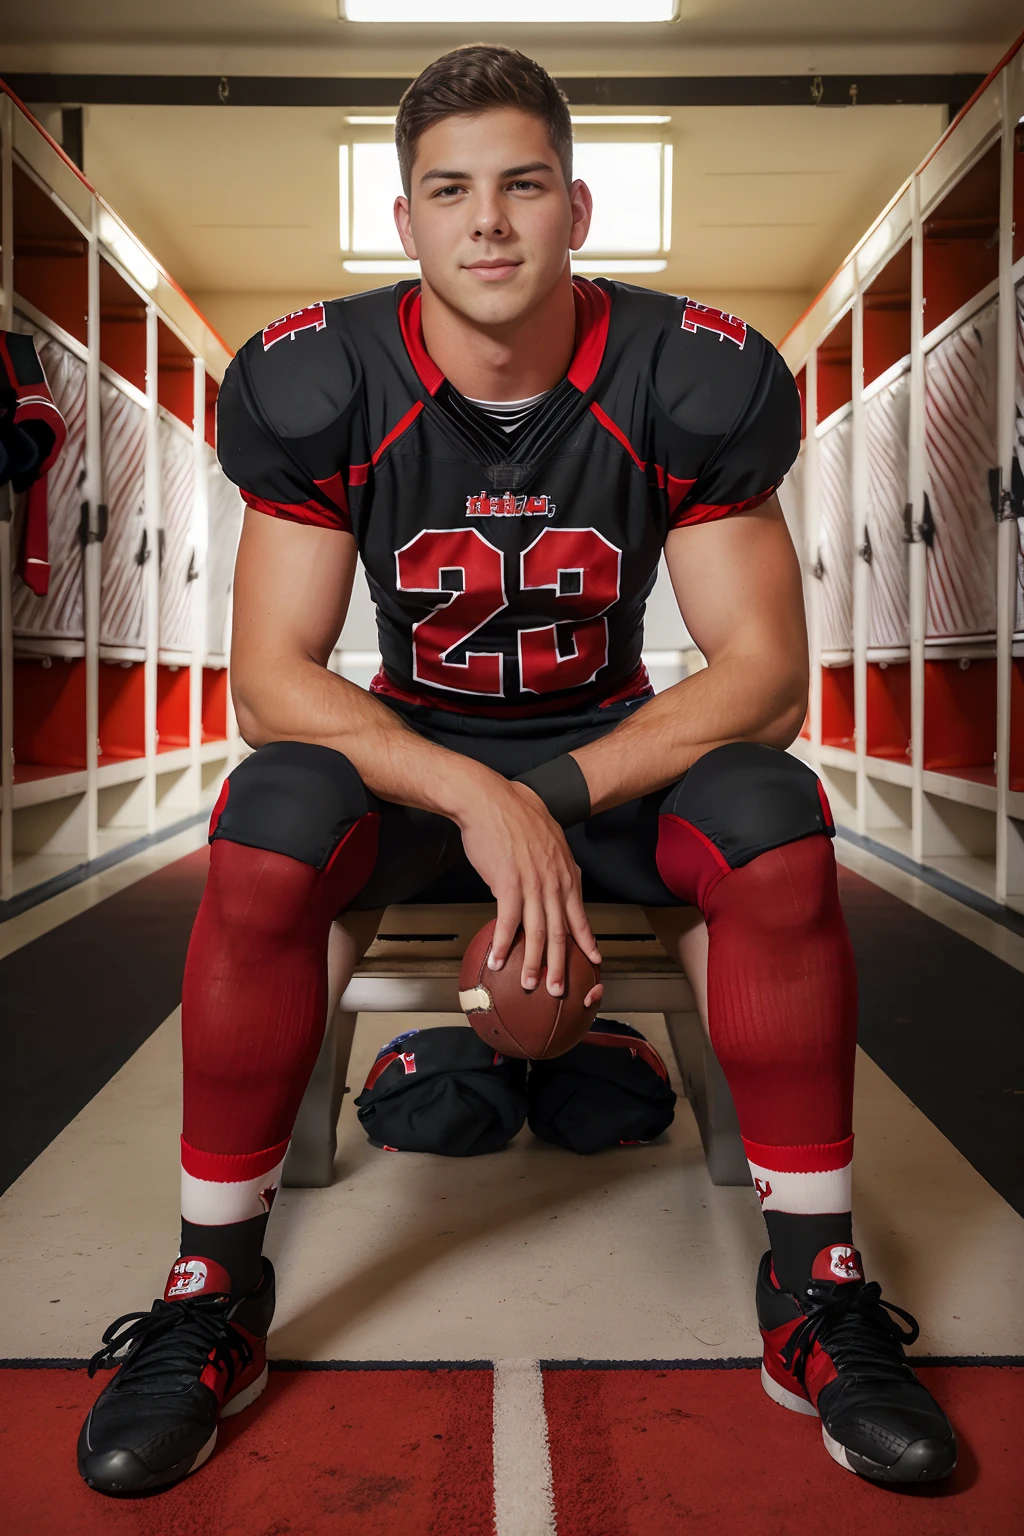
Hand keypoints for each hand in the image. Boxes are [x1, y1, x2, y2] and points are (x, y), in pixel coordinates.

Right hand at [457, 779, 602, 1004]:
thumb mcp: (548, 837)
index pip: (578, 913)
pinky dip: (503, 943)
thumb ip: (555, 861)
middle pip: (560, 931)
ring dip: (533, 963)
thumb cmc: (515, 814)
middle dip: (561, 965)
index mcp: (565, 871)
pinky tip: (498, 958)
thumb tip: (555, 875)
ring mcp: (532, 884)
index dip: (586, 939)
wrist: (490, 799)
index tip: (593, 959)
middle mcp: (553, 881)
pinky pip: (508, 921)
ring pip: (537, 932)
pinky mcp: (507, 883)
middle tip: (559, 990)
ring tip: (530, 984)